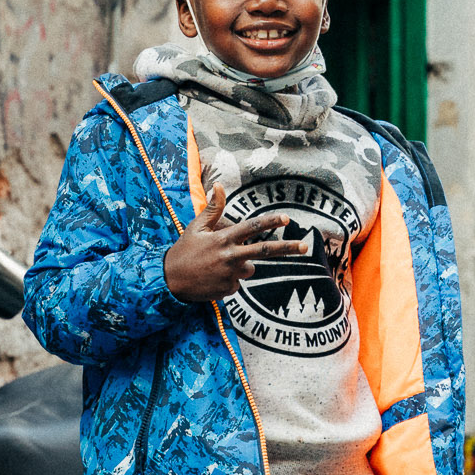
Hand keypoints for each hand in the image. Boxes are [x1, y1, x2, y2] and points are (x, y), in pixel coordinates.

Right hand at [163, 184, 307, 303]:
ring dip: (239, 266)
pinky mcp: (228, 289)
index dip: (270, 221)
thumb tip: (218, 185)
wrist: (170, 281)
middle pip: (265, 250)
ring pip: (249, 268)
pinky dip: (228, 280)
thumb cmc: (183, 251)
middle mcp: (230, 256)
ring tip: (216, 267)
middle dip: (287, 247)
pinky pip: (237, 283)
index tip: (286, 218)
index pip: (252, 227)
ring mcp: (231, 274)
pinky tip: (212, 278)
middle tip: (305, 246)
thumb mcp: (195, 228)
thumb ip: (212, 209)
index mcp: (223, 238)